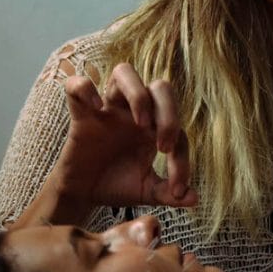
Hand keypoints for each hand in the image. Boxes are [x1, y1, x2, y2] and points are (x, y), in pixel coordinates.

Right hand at [49, 63, 197, 211]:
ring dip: (138, 95)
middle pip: (161, 87)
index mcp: (155, 128)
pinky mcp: (82, 114)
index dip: (182, 160)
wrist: (84, 194)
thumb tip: (194, 199)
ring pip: (125, 72)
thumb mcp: (146, 191)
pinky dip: (86, 89)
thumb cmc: (117, 185)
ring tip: (140, 124)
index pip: (179, 130)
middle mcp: (135, 112)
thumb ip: (168, 193)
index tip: (177, 188)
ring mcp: (109, 109)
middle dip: (169, 114)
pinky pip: (78, 86)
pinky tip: (96, 109)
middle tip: (163, 146)